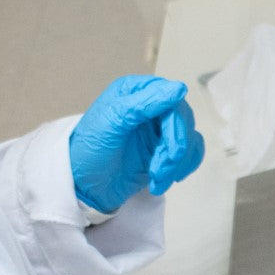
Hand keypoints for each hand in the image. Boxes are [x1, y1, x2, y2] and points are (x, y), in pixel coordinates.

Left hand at [69, 75, 204, 211]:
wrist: (84, 185)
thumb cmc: (89, 150)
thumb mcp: (111, 122)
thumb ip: (144, 103)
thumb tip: (179, 89)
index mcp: (135, 92)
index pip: (171, 98)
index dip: (175, 123)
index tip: (171, 147)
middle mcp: (151, 106)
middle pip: (183, 120)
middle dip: (174, 149)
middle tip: (159, 169)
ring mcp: (159, 129)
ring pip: (189, 139)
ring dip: (177, 163)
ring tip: (157, 179)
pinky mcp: (164, 150)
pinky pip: (190, 153)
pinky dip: (182, 168)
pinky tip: (165, 179)